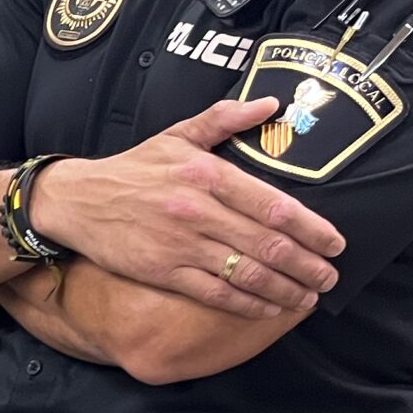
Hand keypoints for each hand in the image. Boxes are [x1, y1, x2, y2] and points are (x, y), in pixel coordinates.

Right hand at [32, 99, 345, 315]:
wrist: (76, 200)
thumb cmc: (130, 169)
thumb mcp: (176, 136)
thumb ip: (225, 119)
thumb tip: (271, 105)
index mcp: (206, 174)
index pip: (274, 206)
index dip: (313, 229)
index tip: (335, 243)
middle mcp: (197, 210)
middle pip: (268, 244)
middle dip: (308, 265)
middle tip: (330, 277)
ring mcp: (180, 244)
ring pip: (248, 273)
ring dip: (286, 289)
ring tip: (308, 297)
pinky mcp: (163, 271)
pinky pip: (215, 293)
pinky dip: (248, 304)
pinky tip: (269, 307)